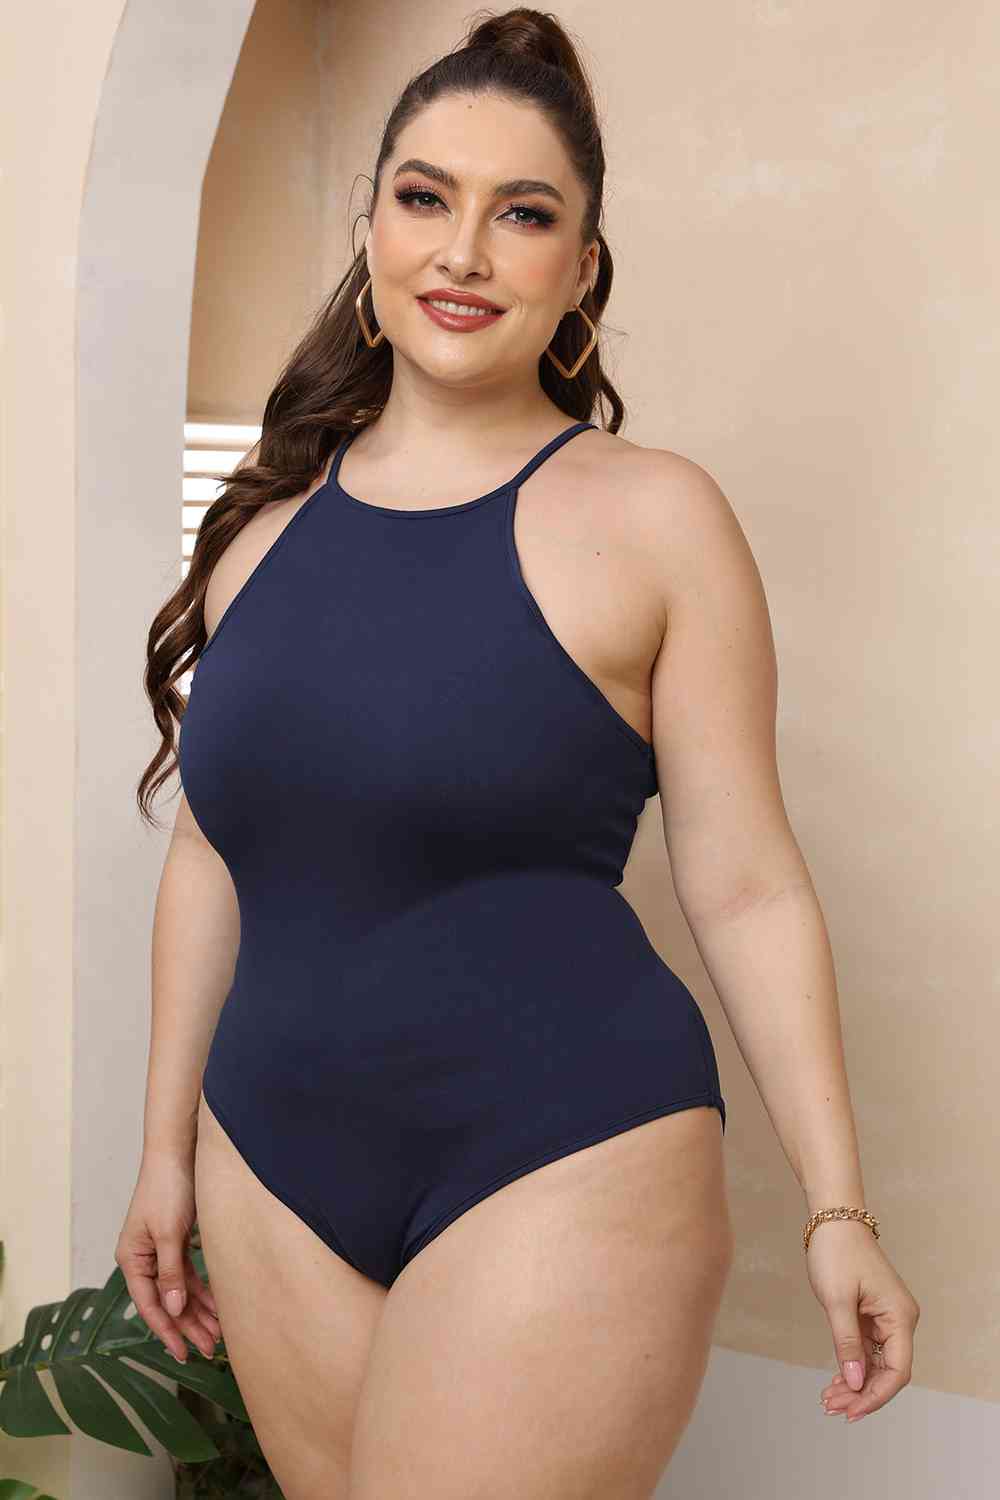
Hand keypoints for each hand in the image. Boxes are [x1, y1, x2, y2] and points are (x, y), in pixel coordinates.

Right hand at [115, 1149, 221, 1363]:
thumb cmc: (168, 1188)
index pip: (149, 1304)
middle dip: (187, 1326)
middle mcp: (143, 1258)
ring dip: (198, 1311)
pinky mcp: (177, 1241)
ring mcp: (160, 1251)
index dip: (167, 1331)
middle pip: (166, 1301)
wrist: (177, 1152)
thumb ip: (170, 1272)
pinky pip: (189, 1274)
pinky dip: (203, 1290)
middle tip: (209, 1349)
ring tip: (217, 1334)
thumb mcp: (169, 1233)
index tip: (183, 1353)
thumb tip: (173, 1308)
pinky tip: (218, 1306)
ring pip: (180, 1290)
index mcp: (132, 1259)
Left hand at [806, 1218, 919, 1422]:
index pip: (897, 1370)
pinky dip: (853, 1366)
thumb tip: (855, 1382)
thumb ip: (847, 1343)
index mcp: (900, 1316)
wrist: (833, 1219)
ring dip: (855, 1383)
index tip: (851, 1410)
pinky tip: (836, 1381)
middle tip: (831, 1407)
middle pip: (888, 1371)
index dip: (875, 1395)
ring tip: (829, 1399)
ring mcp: (887, 1318)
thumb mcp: (837, 1300)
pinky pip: (868, 1350)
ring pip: (877, 1363)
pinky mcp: (872, 1315)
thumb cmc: (837, 1252)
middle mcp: (900, 1319)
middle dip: (862, 1393)